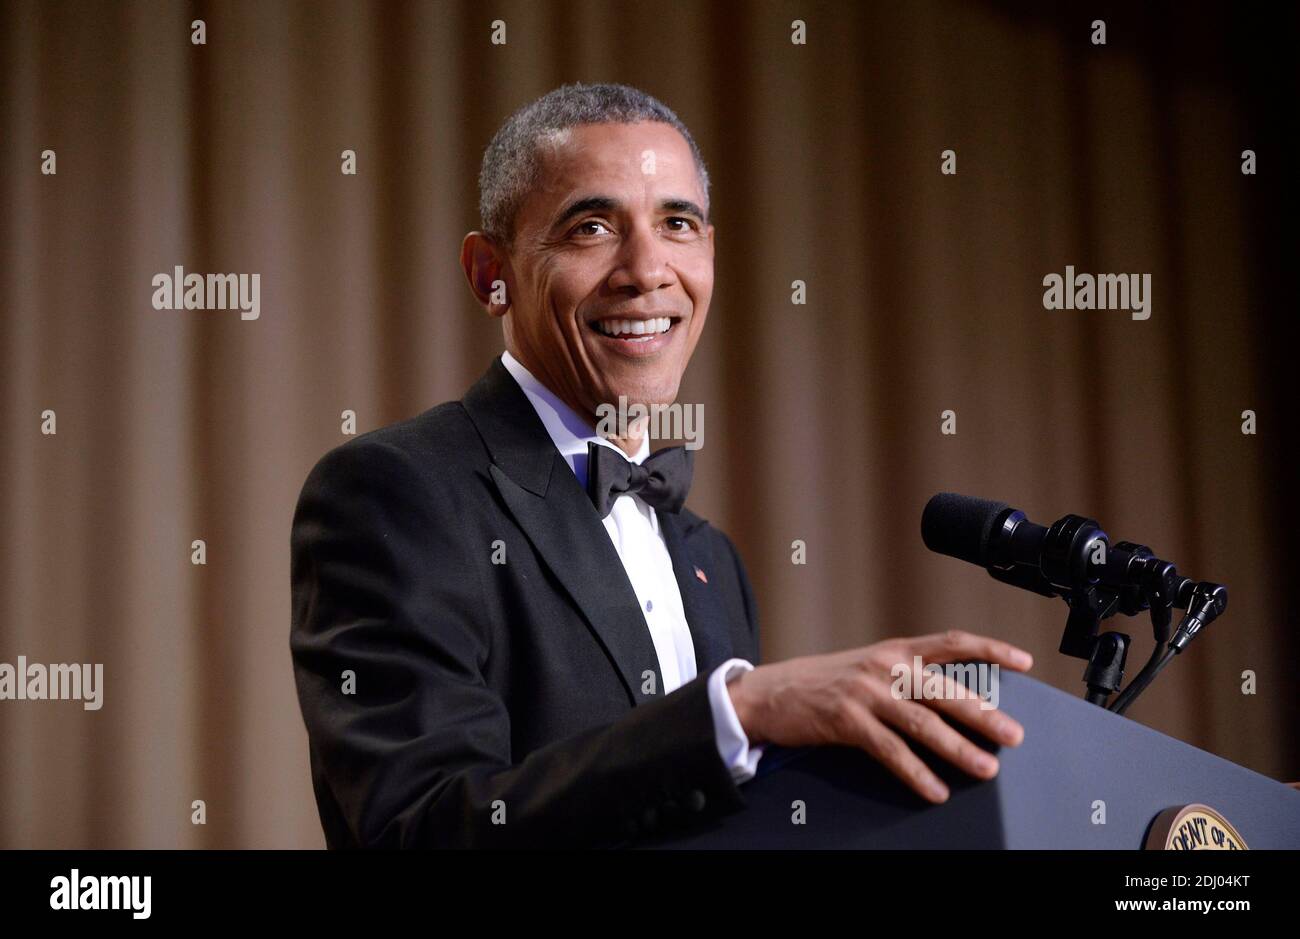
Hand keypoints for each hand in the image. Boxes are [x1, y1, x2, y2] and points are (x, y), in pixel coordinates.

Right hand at [726, 630, 1032, 802]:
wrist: (770, 692)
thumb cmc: (823, 682)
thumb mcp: (869, 667)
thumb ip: (906, 675)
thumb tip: (954, 698)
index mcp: (895, 649)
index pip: (952, 642)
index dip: (990, 648)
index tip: (1023, 660)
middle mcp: (884, 666)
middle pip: (944, 688)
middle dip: (983, 713)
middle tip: (1013, 735)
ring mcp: (865, 692)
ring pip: (922, 722)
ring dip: (958, 748)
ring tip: (986, 768)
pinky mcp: (846, 720)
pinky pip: (890, 750)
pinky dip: (916, 772)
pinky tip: (935, 789)